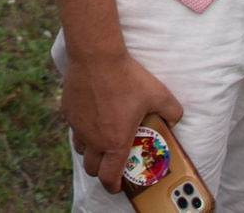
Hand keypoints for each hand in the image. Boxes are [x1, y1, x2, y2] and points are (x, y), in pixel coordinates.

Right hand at [63, 47, 184, 191]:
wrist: (96, 56)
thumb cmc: (127, 77)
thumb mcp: (158, 94)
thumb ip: (171, 111)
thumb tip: (176, 118)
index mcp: (115, 142)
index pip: (109, 177)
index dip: (113, 186)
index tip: (117, 186)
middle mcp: (93, 138)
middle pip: (91, 168)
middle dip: (101, 170)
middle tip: (110, 162)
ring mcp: (78, 125)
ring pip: (80, 148)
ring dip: (90, 149)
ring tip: (100, 138)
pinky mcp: (68, 109)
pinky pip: (74, 125)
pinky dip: (82, 127)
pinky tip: (91, 113)